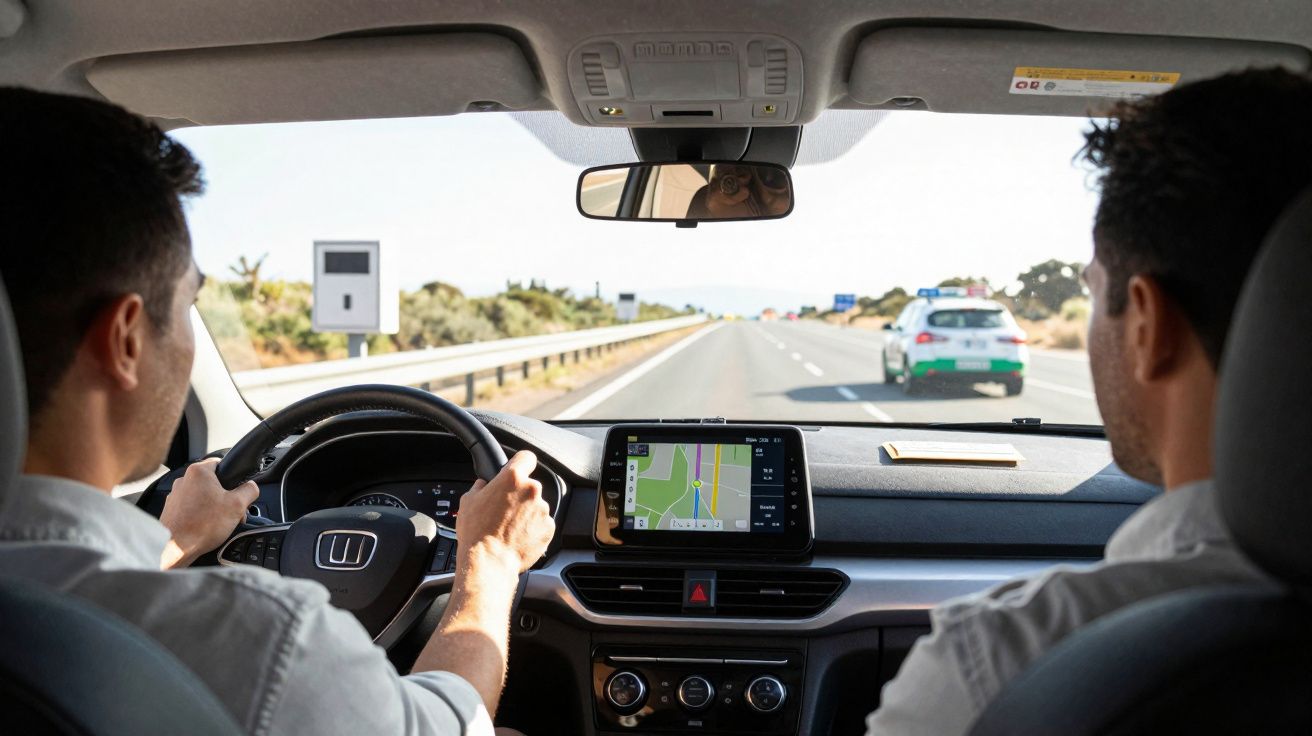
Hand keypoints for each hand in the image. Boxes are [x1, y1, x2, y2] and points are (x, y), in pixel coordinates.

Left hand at [159, 458, 257, 568]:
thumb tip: (252, 487)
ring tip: (220, 523)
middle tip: (232, 511)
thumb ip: (250, 490)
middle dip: (225, 497)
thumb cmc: (202, 525)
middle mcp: (183, 480)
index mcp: (198, 472)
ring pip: (202, 497)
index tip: (238, 490)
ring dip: (214, 507)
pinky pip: (192, 509)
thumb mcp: (238, 505)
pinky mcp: (171, 510)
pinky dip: (201, 516)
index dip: (234, 477)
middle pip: (213, 483)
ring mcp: (175, 495)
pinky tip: (206, 528)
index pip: (221, 463)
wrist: (176, 548)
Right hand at [454, 450, 554, 575]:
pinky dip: (533, 528)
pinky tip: (518, 536)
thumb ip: (481, 486)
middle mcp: (531, 490)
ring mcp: (543, 510)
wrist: (490, 561)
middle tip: (504, 509)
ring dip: (526, 513)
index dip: (521, 463)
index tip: (518, 469)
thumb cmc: (477, 532)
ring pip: (536, 506)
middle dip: (520, 495)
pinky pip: (542, 523)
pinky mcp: (549, 528)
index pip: (526, 457)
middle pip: (529, 485)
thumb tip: (484, 485)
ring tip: (509, 527)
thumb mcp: (468, 501)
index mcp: (512, 478)